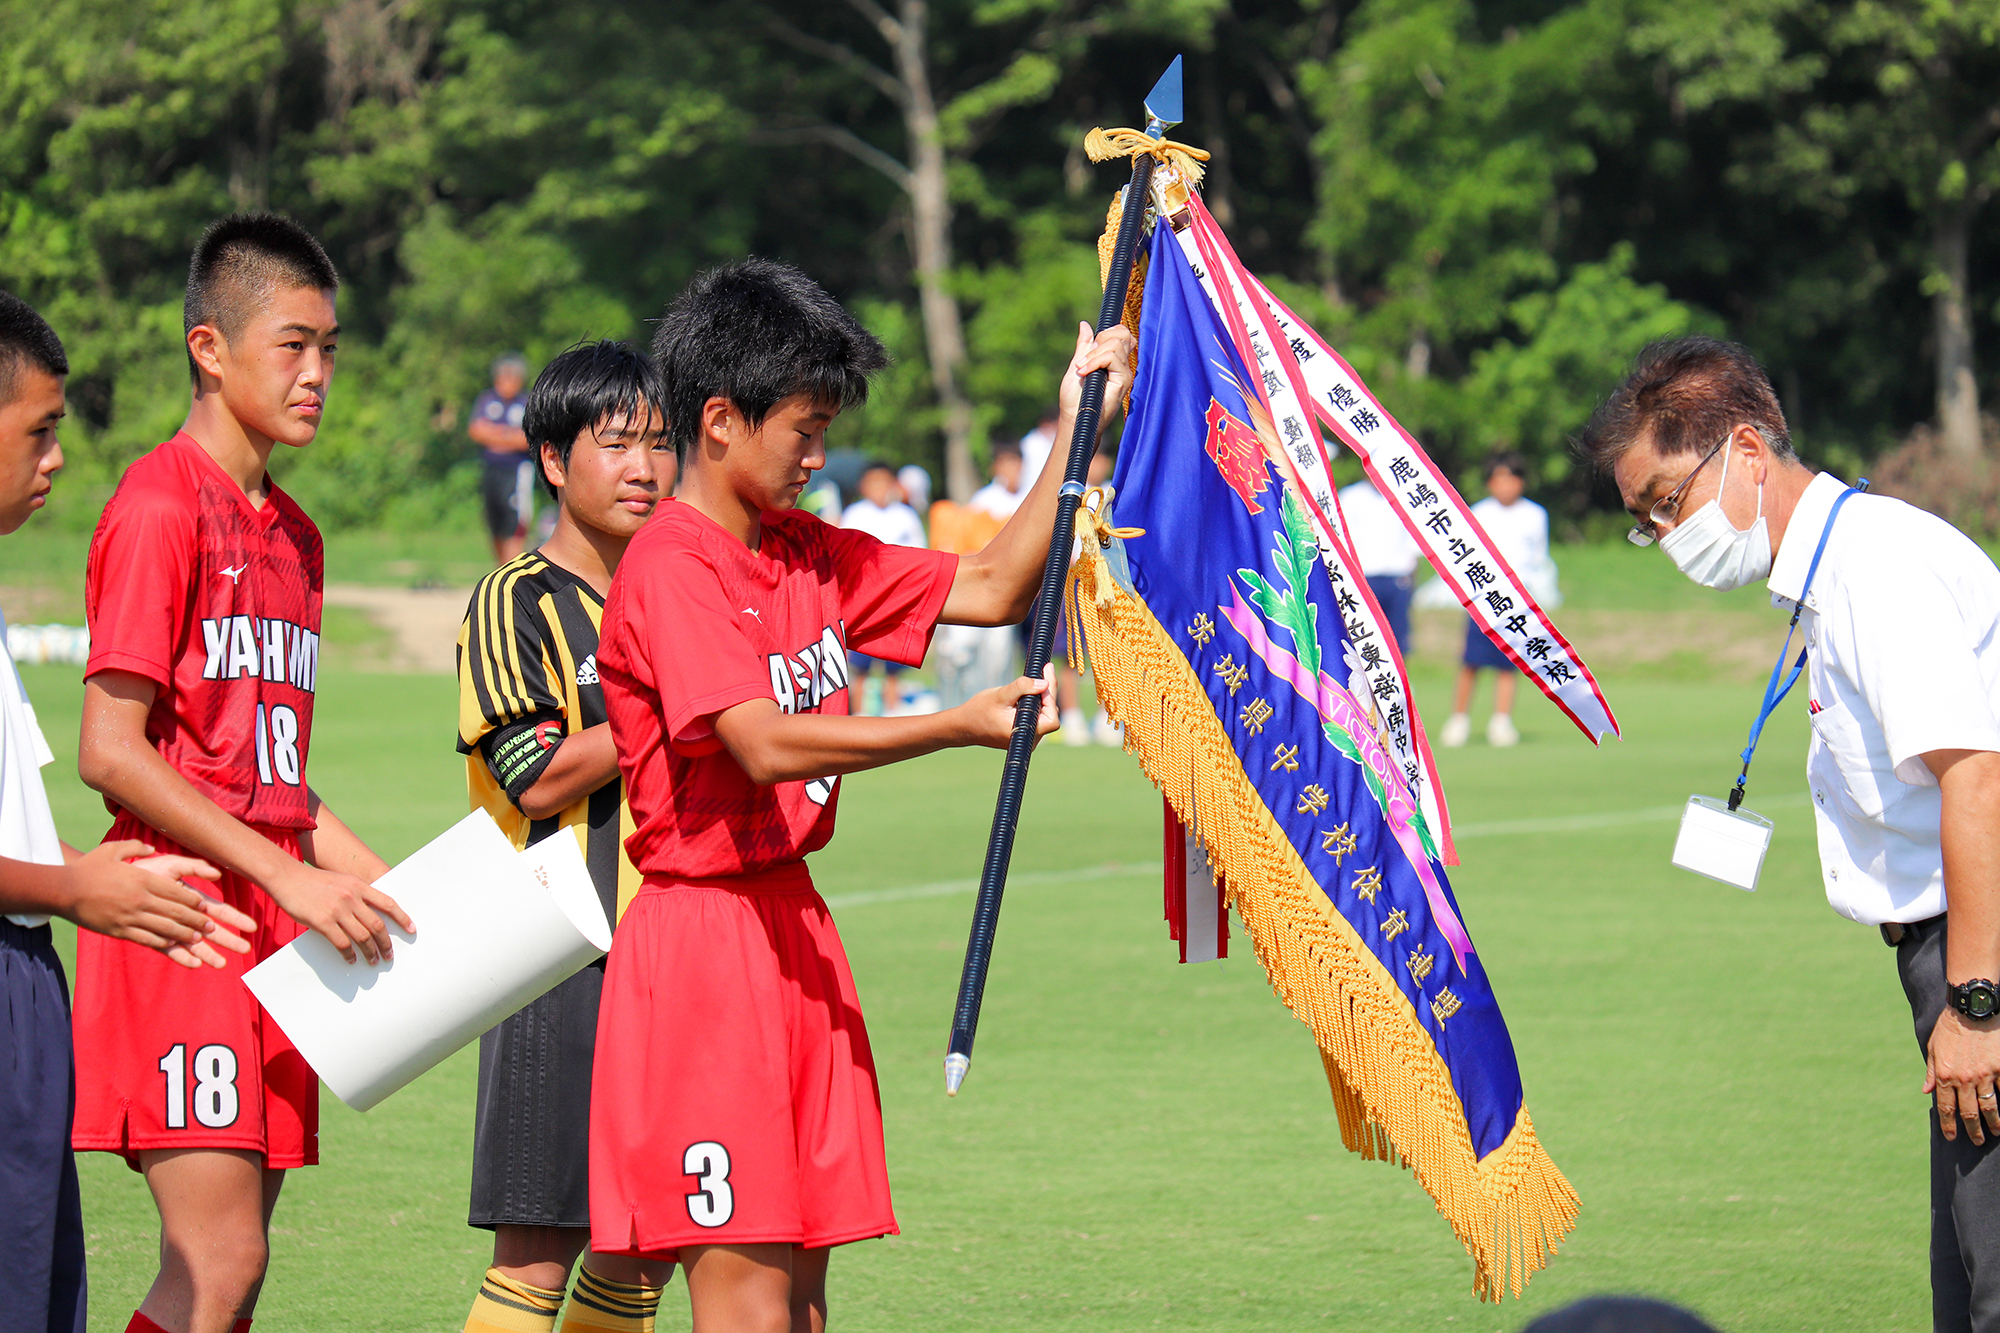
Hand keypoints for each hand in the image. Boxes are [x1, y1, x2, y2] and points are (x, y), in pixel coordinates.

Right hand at [65, 840, 251, 970]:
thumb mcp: (113, 849)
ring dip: (185, 934)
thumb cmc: (89, 868)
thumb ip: (136, 847)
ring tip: (199, 939)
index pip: (176, 892)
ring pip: (165, 928)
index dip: (193, 902)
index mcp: (142, 879)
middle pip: (176, 912)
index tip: (205, 907)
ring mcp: (129, 917)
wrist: (62, 890)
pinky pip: (146, 938)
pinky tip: (174, 945)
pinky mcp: (118, 930)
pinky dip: (163, 942)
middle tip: (212, 928)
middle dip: (196, 921)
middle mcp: (139, 899)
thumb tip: (152, 848)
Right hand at [265, 862, 413, 965]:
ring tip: (373, 961)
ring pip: (362, 937)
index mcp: (358, 886)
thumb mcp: (341, 881)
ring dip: (370, 952)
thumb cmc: (313, 881)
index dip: (402, 918)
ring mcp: (337, 910)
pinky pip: (342, 943)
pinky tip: (352, 959)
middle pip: (377, 925)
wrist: (287, 878)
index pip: (388, 904)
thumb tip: (369, 917)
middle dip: (385, 943)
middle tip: (389, 955)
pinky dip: (349, 954)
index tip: (411, 929)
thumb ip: (356, 895)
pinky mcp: (322, 922)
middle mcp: (351, 897)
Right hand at [959, 666, 1058, 749]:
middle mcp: (1029, 739)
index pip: (1052, 716)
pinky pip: (1037, 716)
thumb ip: (1022, 688)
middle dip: (1047, 692)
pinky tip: (1026, 692)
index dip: (1051, 695)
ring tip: (1029, 683)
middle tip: (1043, 670)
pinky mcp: (1024, 732)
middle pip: (1050, 713)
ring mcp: (1027, 737)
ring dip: (1040, 697)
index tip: (1046, 673)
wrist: (964, 725)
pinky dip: (1034, 702)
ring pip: (1044, 714)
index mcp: (1025, 733)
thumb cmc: (979, 711)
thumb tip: (1044, 683)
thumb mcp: (1000, 695)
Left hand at [1056, 322, 1137, 425]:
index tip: (1090, 347)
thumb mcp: (1077, 365)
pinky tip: (1084, 372)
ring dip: (1093, 354)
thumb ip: (1084, 346)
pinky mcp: (1123, 381)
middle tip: (1085, 358)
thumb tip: (1085, 324)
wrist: (1074, 418)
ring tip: (1081, 368)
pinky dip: (1095, 361)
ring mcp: (1124, 373)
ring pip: (1116, 344)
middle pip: (1123, 333)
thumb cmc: (1074, 398)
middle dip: (1100, 338)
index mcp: (1114, 360)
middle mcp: (1122, 365)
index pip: (1121, 333)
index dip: (1107, 332)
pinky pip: (1112, 358)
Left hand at [1926, 1005, 1999, 1142]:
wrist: (1971, 1010)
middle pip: (1969, 1113)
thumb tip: (1927, 1091)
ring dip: (1993, 1122)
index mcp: (1945, 1076)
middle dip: (1973, 1130)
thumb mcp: (1933, 1049)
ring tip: (1996, 1131)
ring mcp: (1985, 1075)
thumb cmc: (1949, 1027)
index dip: (1948, 1125)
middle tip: (1978, 1141)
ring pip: (1990, 1106)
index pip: (1946, 1108)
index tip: (1951, 1137)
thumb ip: (1932, 1072)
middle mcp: (1964, 1079)